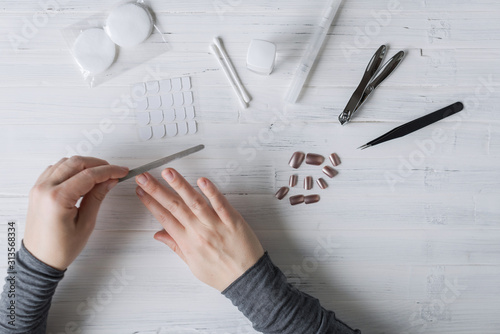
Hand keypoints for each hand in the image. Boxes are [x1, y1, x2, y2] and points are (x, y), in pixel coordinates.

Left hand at [24, 156, 128, 270]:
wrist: (40, 259)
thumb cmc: (61, 247)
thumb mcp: (86, 223)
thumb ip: (97, 197)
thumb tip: (110, 180)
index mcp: (58, 198)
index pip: (88, 175)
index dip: (109, 171)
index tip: (122, 171)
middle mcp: (45, 189)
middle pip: (76, 163)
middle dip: (98, 164)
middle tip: (114, 171)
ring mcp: (38, 188)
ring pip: (65, 162)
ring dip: (84, 164)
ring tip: (100, 175)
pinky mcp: (37, 189)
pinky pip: (55, 169)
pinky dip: (70, 168)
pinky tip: (81, 177)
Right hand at [135, 169, 264, 291]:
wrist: (246, 280)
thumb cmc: (220, 273)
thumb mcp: (193, 264)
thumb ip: (176, 246)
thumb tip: (158, 234)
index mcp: (187, 242)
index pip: (164, 218)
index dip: (150, 203)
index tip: (140, 191)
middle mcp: (198, 231)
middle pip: (174, 207)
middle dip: (157, 190)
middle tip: (143, 177)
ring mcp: (215, 225)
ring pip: (194, 202)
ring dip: (180, 186)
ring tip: (167, 172)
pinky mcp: (233, 221)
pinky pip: (221, 204)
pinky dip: (211, 192)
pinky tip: (201, 180)